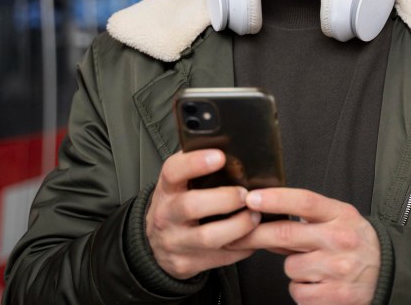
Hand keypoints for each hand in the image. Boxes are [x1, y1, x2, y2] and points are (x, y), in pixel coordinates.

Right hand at [145, 149, 260, 278]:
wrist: (155, 244)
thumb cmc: (177, 204)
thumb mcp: (179, 183)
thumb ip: (197, 166)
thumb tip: (232, 146)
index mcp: (167, 188)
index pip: (174, 171)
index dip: (196, 163)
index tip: (219, 156)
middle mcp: (167, 215)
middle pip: (191, 206)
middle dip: (224, 199)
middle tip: (245, 194)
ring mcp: (176, 242)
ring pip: (209, 237)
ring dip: (239, 225)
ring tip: (255, 216)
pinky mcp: (188, 264)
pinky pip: (221, 258)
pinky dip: (243, 247)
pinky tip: (254, 236)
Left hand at [229, 188, 379, 304]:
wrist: (388, 272)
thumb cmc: (356, 241)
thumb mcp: (340, 218)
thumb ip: (308, 217)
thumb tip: (266, 214)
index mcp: (340, 215)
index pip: (304, 201)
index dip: (275, 199)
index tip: (252, 198)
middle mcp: (339, 240)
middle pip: (286, 235)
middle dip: (256, 235)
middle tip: (239, 234)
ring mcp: (337, 269)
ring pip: (290, 267)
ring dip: (293, 267)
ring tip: (314, 266)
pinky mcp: (335, 295)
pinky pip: (298, 291)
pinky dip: (302, 288)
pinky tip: (319, 282)